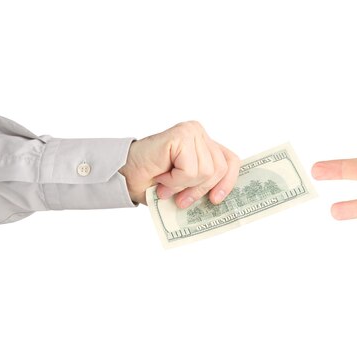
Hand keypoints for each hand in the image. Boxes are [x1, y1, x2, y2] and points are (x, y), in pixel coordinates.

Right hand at [119, 121, 239, 207]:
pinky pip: (190, 169)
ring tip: (166, 183)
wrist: (125, 175)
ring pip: (205, 171)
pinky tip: (162, 174)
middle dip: (199, 189)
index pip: (231, 161)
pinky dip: (175, 180)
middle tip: (180, 198)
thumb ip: (205, 185)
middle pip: (219, 169)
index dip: (227, 182)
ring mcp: (192, 132)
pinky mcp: (182, 134)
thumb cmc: (153, 180)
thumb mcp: (187, 186)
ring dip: (183, 185)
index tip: (216, 200)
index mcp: (205, 145)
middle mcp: (200, 134)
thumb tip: (221, 198)